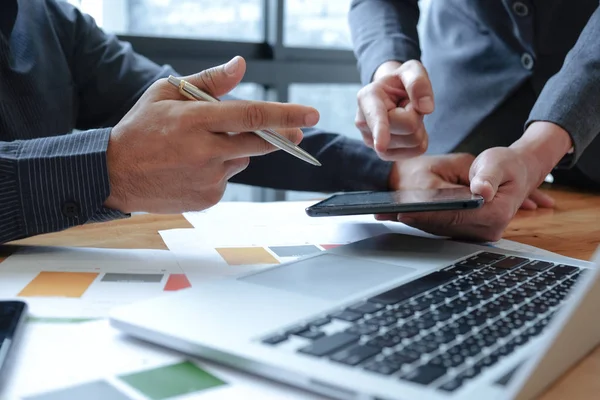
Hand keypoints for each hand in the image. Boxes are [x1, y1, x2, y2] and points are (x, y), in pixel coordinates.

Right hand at [104, 56, 319, 213]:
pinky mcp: (208, 199)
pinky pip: (228, 178)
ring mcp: (208, 179)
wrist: (115, 174)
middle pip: (259, 143)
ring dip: (236, 150)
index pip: (251, 116)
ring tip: (202, 148)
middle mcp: (205, 152)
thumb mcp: (166, 93)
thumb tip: (240, 65)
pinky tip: (195, 166)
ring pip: (241, 159)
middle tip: (298, 132)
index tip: (312, 114)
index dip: (285, 115)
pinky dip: (220, 169)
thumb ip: (209, 81)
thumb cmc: (141, 128)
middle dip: (283, 136)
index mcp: (195, 122)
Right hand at [355, 60, 432, 159]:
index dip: (380, 130)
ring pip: (414, 141)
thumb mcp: (411, 70)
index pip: (377, 116)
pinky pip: (416, 151)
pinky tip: (408, 128)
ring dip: (418, 126)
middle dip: (416, 114)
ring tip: (405, 115)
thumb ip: (418, 82)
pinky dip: (420, 138)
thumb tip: (426, 108)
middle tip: (406, 104)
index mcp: (367, 97)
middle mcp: (364, 123)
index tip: (380, 145)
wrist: (391, 95)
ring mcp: (372, 142)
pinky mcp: (384, 154)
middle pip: (409, 127)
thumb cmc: (399, 81)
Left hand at [395, 143, 559, 241]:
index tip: (403, 210)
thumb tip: (480, 191)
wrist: (518, 172)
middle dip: (415, 218)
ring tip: (388, 213)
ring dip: (416, 221)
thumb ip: (488, 176)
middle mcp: (487, 229)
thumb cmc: (507, 165)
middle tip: (385, 213)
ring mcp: (478, 233)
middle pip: (444, 226)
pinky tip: (404, 212)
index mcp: (495, 214)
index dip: (427, 214)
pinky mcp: (469, 231)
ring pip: (440, 229)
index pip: (454, 216)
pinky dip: (424, 220)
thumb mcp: (498, 162)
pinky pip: (443, 227)